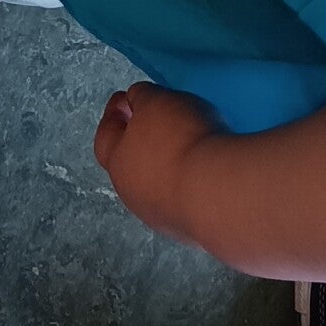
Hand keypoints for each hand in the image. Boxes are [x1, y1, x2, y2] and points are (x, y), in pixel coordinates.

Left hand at [92, 82, 220, 245]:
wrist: (218, 194)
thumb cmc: (179, 140)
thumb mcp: (155, 100)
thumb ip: (142, 97)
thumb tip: (138, 102)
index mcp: (117, 161)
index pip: (106, 135)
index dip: (115, 112)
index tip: (126, 97)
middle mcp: (133, 194)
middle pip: (131, 162)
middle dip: (142, 140)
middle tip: (159, 121)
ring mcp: (161, 215)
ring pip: (159, 183)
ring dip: (168, 164)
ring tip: (190, 143)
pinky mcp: (190, 228)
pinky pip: (185, 196)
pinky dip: (190, 180)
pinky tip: (207, 167)